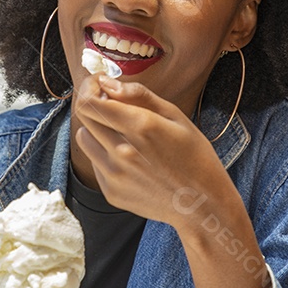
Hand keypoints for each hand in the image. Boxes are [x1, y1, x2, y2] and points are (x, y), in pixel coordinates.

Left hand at [73, 74, 234, 227]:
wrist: (202, 205)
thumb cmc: (194, 156)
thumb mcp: (175, 116)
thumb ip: (138, 95)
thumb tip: (106, 82)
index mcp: (140, 127)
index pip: (90, 102)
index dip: (89, 88)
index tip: (99, 84)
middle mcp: (121, 152)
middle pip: (84, 117)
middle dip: (93, 104)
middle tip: (110, 103)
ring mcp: (114, 175)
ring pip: (85, 139)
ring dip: (96, 129)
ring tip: (120, 131)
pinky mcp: (111, 192)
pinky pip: (95, 163)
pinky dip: (104, 154)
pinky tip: (130, 158)